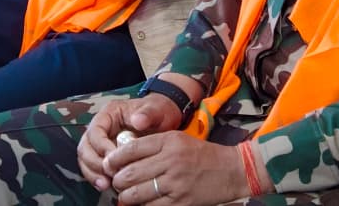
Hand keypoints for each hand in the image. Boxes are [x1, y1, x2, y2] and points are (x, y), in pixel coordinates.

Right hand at [78, 95, 182, 192]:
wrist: (164, 121)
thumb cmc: (157, 112)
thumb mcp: (156, 110)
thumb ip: (147, 114)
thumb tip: (138, 120)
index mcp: (109, 114)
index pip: (95, 130)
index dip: (101, 145)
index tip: (113, 157)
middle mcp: (101, 128)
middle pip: (86, 147)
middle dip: (94, 163)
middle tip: (109, 174)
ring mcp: (102, 143)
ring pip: (86, 159)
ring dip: (94, 173)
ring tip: (106, 184)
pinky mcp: (106, 156)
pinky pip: (95, 168)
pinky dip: (98, 178)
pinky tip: (108, 186)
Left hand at [107, 132, 250, 204]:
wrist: (231, 170)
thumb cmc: (202, 154)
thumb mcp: (178, 139)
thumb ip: (154, 145)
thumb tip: (124, 157)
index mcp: (169, 141)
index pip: (132, 149)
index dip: (114, 158)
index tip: (107, 164)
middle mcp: (171, 160)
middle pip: (130, 173)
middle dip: (117, 180)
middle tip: (115, 182)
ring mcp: (176, 183)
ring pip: (136, 193)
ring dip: (124, 197)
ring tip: (123, 196)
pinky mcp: (181, 202)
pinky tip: (138, 204)